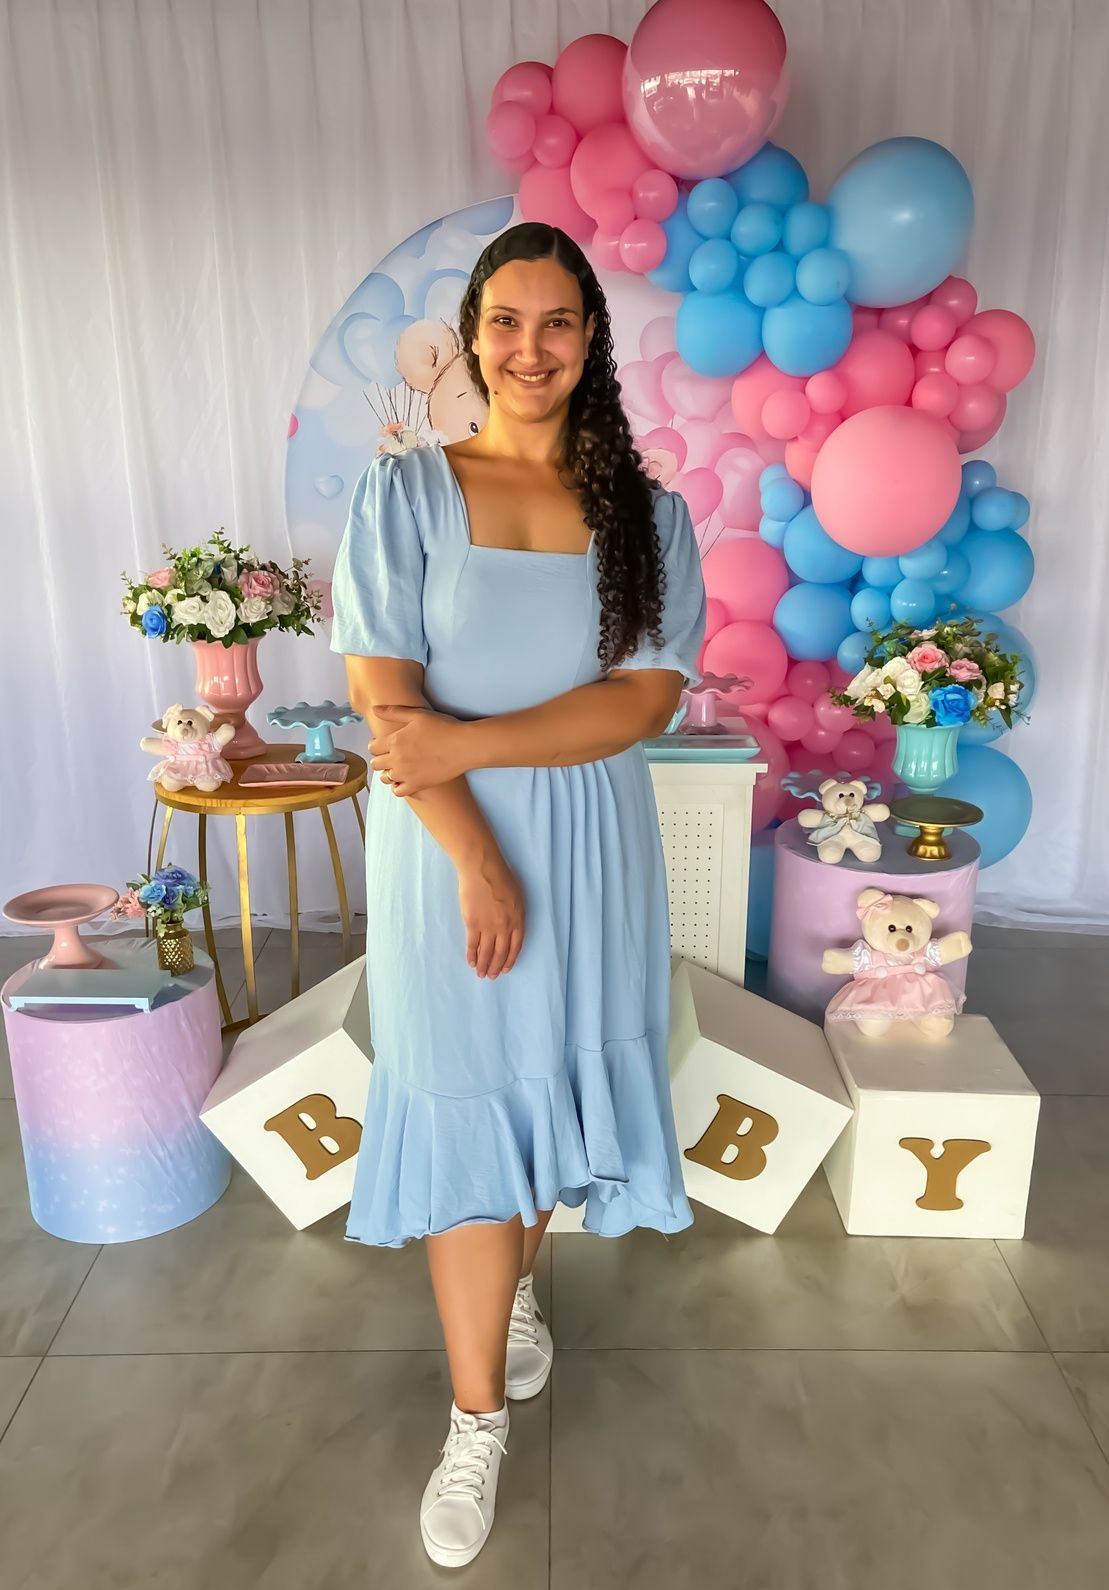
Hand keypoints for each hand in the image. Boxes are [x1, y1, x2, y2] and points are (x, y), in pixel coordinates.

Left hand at [370, 706, 468, 796]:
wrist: (463, 745)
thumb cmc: (443, 727)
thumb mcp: (418, 714)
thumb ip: (394, 712)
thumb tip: (374, 709)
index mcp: (395, 740)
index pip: (373, 747)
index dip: (376, 745)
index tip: (383, 745)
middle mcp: (397, 759)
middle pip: (376, 764)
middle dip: (380, 759)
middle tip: (390, 756)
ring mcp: (406, 774)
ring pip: (385, 778)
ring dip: (387, 773)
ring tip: (397, 768)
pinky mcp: (417, 785)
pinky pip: (398, 791)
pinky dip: (397, 787)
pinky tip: (403, 780)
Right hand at [457, 852, 525, 978]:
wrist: (482, 869)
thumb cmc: (501, 877)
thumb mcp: (518, 897)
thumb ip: (515, 914)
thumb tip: (510, 928)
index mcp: (518, 920)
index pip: (516, 946)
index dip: (510, 959)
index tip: (506, 968)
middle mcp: (505, 927)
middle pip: (501, 953)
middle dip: (497, 967)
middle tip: (492, 976)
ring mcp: (488, 926)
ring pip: (487, 952)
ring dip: (484, 965)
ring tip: (481, 974)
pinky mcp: (472, 923)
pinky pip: (472, 944)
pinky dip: (472, 955)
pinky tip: (471, 963)